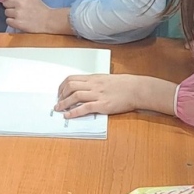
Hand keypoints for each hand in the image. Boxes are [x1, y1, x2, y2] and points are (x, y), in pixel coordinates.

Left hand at [3, 0, 71, 34]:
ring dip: (11, 14)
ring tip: (20, 15)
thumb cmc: (39, 7)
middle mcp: (19, 3)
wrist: (48, 20)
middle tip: (18, 8)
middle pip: (5, 3)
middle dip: (10, 6)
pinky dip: (12, 22)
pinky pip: (8, 21)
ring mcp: (18, 14)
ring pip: (6, 12)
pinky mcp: (18, 23)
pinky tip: (19, 21)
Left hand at [55, 73, 175, 117]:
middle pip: (70, 86)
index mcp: (94, 78)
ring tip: (58, 109)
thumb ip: (95, 83)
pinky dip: (74, 112)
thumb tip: (85, 88)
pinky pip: (84, 108)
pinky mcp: (102, 105)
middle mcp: (93, 85)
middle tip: (58, 102)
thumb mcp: (107, 79)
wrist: (136, 89)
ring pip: (75, 96)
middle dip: (61, 94)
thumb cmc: (124, 85)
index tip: (59, 92)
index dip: (62, 86)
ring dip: (64, 103)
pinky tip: (68, 116)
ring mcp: (97, 94)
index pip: (72, 78)